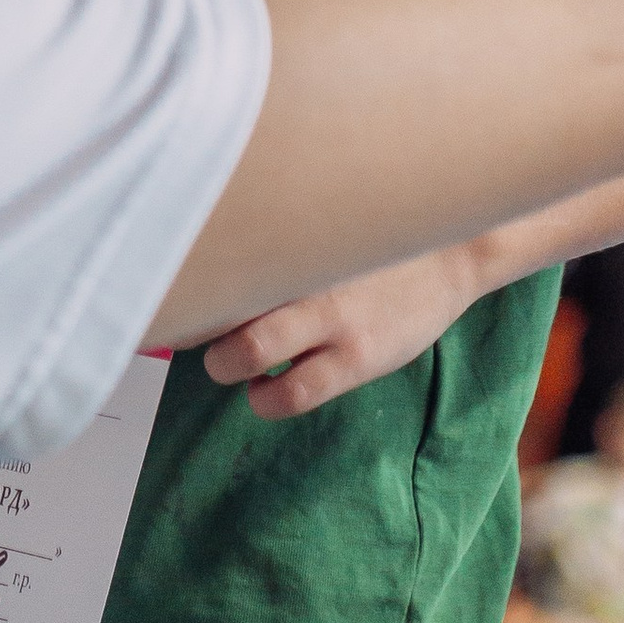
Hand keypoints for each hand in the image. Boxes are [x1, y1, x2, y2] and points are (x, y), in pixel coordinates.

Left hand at [200, 243, 497, 420]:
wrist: (454, 252)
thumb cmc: (374, 239)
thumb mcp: (321, 223)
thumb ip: (273, 234)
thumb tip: (214, 254)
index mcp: (290, 233)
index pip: (216, 253)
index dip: (182, 278)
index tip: (169, 289)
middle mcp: (303, 271)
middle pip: (216, 303)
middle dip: (194, 326)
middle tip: (198, 330)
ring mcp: (331, 317)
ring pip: (246, 352)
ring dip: (224, 364)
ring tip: (229, 361)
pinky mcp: (356, 357)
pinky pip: (292, 393)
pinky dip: (265, 399)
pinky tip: (264, 390)